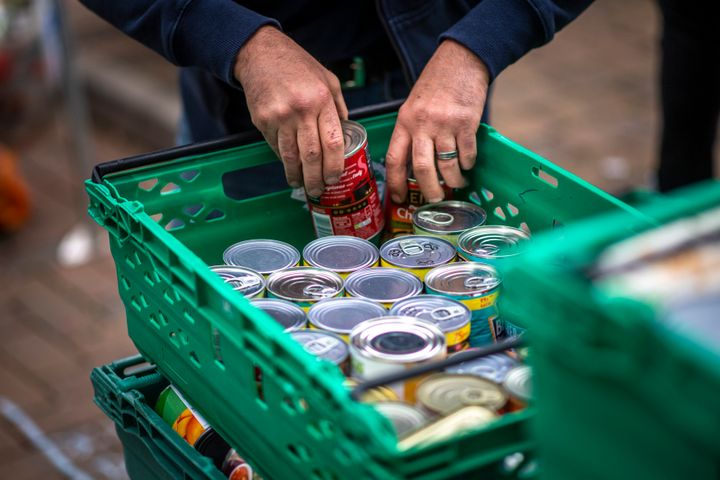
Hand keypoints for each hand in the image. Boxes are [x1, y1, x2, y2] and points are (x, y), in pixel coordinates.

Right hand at [234, 26, 347, 196]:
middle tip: (319, 190)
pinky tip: (289, 166)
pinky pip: (275, 147)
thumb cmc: (297, 65)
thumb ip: (338, 106)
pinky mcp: (262, 120)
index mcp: (321, 99)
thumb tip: (346, 131)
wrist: (260, 53)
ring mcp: (279, 116)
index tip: (335, 178)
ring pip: (291, 156)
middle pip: (312, 155)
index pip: (333, 142)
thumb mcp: (328, 79)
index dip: (335, 166)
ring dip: (297, 175)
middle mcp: (301, 110)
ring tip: (302, 185)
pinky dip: (284, 160)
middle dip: (316, 178)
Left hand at [386, 40, 489, 202]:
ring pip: (447, 165)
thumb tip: (412, 166)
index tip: (399, 198)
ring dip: (453, 180)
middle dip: (430, 190)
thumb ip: (411, 132)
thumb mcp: (413, 106)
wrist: (461, 59)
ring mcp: (445, 124)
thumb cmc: (436, 84)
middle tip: (435, 199)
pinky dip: (468, 164)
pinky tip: (468, 164)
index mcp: (405, 121)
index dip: (395, 183)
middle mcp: (422, 124)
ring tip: (457, 183)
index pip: (394, 159)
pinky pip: (467, 154)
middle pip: (422, 169)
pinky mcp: (467, 122)